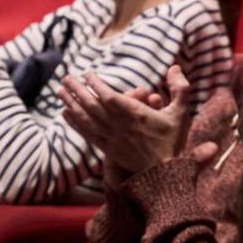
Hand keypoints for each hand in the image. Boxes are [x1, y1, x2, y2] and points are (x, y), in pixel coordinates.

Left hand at [60, 66, 192, 185]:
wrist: (164, 175)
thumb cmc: (173, 141)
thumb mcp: (181, 112)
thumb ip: (180, 88)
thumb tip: (174, 67)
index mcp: (136, 115)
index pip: (110, 97)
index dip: (96, 85)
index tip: (88, 74)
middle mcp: (120, 126)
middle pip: (93, 106)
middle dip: (78, 90)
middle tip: (67, 77)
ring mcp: (112, 139)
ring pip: (87, 119)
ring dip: (72, 104)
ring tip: (60, 92)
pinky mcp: (108, 149)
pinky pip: (87, 134)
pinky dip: (75, 123)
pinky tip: (66, 114)